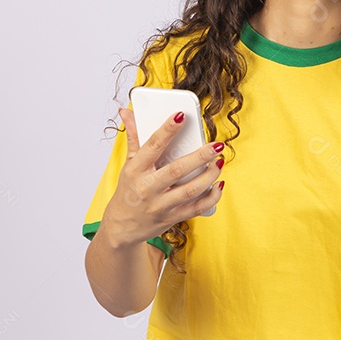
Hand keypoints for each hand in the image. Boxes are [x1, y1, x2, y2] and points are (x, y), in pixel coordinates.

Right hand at [98, 106, 224, 248]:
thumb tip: (127, 112)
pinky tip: (219, 185)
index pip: (153, 145)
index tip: (181, 116)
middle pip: (177, 169)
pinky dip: (211, 198)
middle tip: (217, 145)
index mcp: (136, 169)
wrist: (121, 227)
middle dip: (200, 156)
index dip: (167, 130)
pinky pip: (196, 208)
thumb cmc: (128, 190)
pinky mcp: (171, 218)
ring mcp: (160, 205)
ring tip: (220, 162)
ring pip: (190, 190)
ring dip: (209, 176)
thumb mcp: (128, 164)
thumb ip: (133, 137)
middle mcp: (147, 187)